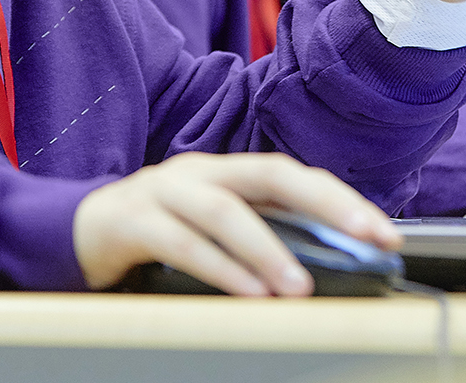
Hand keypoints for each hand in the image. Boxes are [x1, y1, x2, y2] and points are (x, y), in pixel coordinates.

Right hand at [74, 152, 399, 294]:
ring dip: (268, 249)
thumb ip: (260, 236)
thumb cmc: (159, 233)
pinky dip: (220, 269)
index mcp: (227, 170)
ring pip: (225, 210)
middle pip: (272, 173)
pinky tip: (248, 294)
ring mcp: (164, 190)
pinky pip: (182, 243)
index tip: (386, 231)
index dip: (342, 199)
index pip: (295, 174)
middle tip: (368, 237)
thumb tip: (328, 265)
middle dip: (326, 203)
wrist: (79, 232)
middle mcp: (201, 171)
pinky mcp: (132, 220)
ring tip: (299, 286)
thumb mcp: (213, 229)